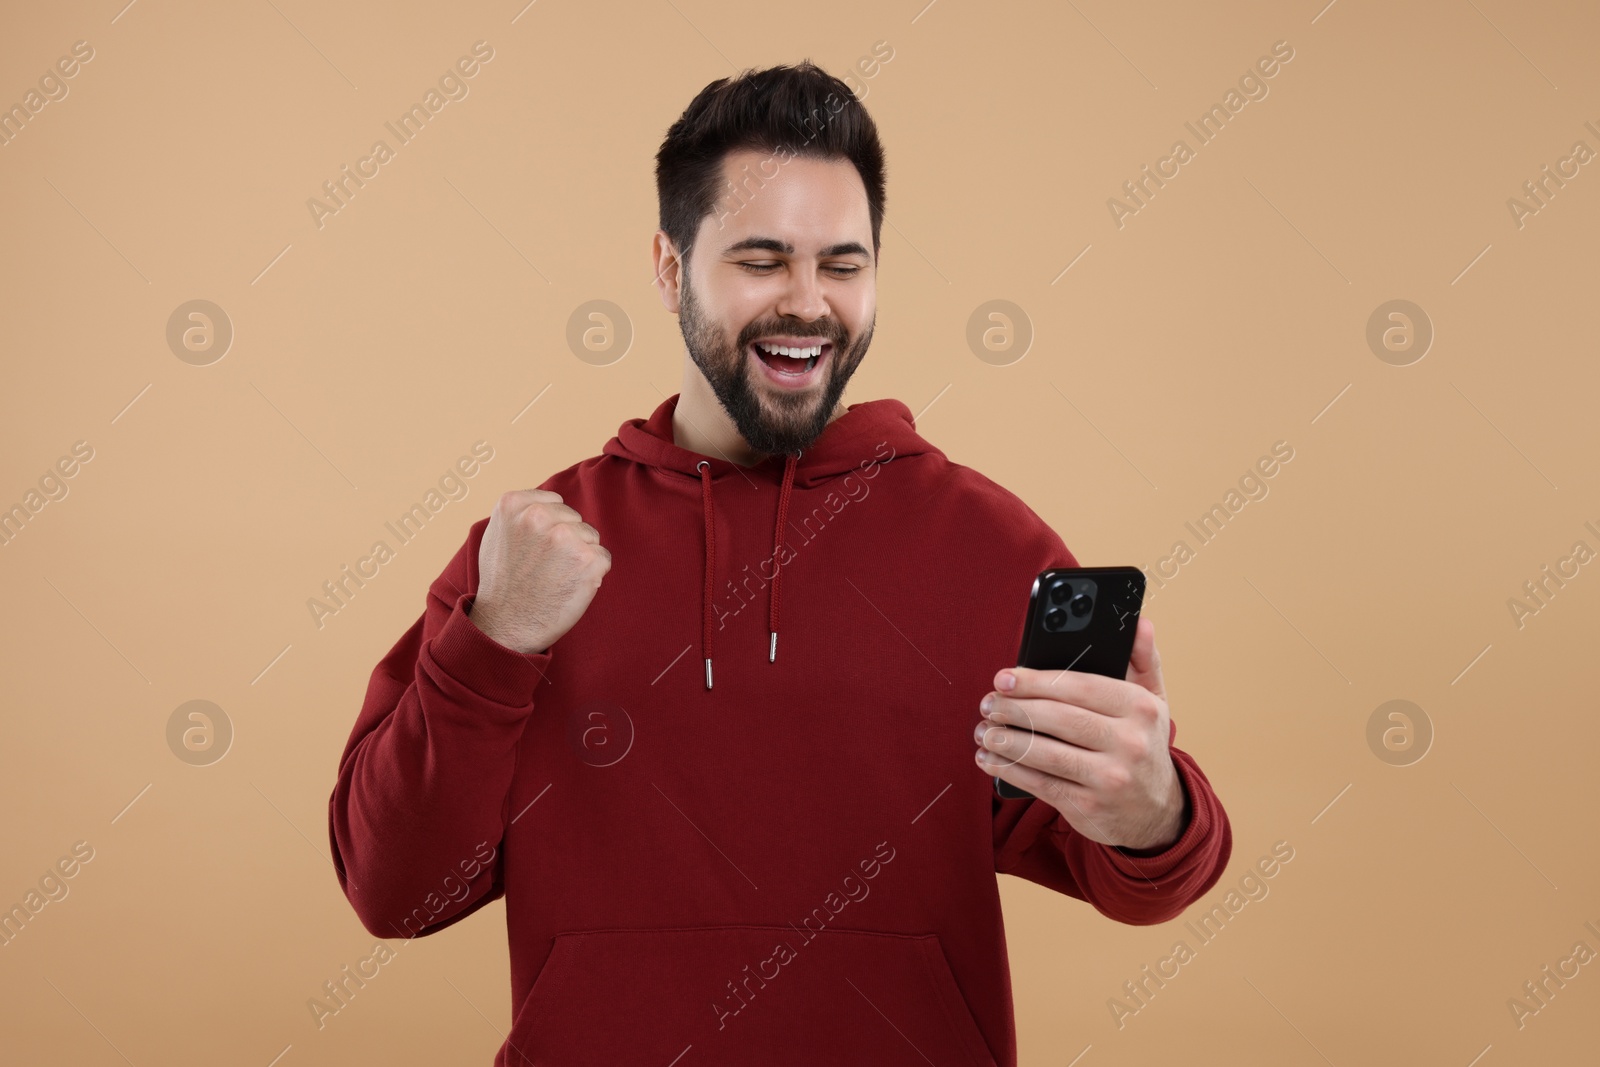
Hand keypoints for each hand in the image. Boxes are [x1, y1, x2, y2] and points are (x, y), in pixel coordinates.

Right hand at [469, 490, 611, 653]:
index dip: (550, 527)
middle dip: (566, 541)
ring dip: (580, 556)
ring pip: (590, 537)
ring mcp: (565, 537)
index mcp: (513, 504)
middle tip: (544, 568)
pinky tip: (569, 587)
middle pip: (574, 519)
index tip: (535, 549)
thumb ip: (521, 512)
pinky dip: (592, 573)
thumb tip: (550, 502)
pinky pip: (602, 557)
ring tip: (555, 577)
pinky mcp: (588, 559)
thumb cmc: (503, 583)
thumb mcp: (497, 534)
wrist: (507, 626)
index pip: (554, 502)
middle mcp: (539, 515)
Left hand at [975, 617, 1185, 850]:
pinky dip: (1009, 770)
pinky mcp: (1089, 807)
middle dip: (1014, 709)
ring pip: (1045, 753)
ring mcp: (1110, 778)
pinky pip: (1040, 784)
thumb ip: (1143, 659)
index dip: (1036, 681)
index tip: (1005, 677)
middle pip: (1058, 719)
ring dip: (1005, 740)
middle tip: (988, 703)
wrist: (1158, 812)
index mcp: (1141, 708)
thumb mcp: (1154, 700)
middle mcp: (1129, 743)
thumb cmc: (1143, 744)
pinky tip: (990, 759)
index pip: (1080, 687)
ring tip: (983, 731)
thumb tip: (1139, 623)